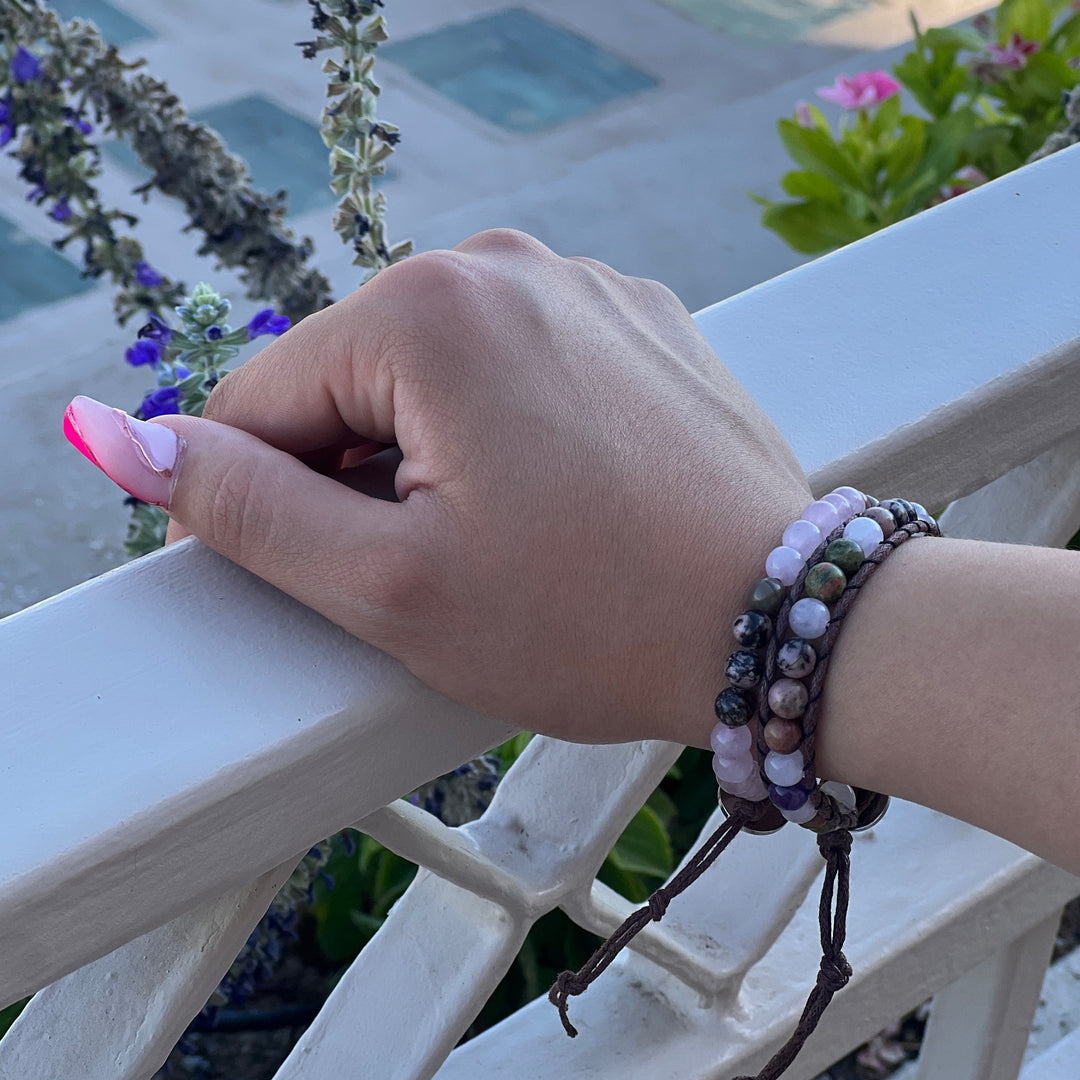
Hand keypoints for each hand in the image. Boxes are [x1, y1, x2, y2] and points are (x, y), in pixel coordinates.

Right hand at [69, 230, 811, 746]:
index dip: (258, 496)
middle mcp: (507, 265)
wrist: (776, 624)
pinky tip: (558, 503)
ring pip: (437, 374)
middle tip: (430, 573)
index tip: (306, 574)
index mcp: (428, 310)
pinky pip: (520, 369)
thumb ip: (245, 507)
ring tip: (504, 543)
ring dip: (431, 457)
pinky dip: (506, 432)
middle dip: (359, 477)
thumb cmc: (591, 617)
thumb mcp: (390, 586)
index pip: (263, 395)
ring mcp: (582, 285)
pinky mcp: (635, 321)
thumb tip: (128, 440)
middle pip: (354, 376)